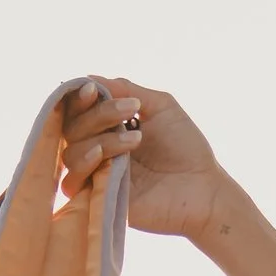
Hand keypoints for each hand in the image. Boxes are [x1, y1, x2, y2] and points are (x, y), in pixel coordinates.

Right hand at [55, 74, 225, 243]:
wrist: (204, 187)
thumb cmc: (186, 147)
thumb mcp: (160, 106)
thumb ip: (124, 89)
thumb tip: (89, 77)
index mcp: (108, 129)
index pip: (77, 111)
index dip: (78, 99)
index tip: (94, 90)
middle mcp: (98, 151)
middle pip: (71, 130)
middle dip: (98, 115)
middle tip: (129, 111)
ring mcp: (97, 175)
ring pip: (71, 154)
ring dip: (101, 140)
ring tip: (135, 140)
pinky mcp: (99, 199)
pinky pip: (73, 183)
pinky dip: (85, 165)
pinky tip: (106, 157)